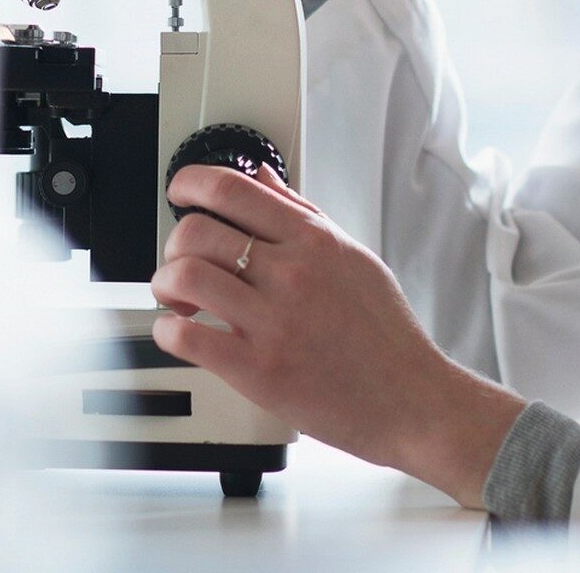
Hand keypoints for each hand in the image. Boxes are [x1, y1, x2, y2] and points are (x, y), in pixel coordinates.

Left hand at [149, 164, 528, 508]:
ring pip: (185, 276)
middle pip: (197, 230)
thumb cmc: (387, 336)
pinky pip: (188, 338)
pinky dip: (169, 331)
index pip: (232, 189)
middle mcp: (292, 274)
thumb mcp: (354, 258)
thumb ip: (303, 215)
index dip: (190, 182)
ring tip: (177, 299)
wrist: (414, 401)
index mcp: (314, 241)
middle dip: (174, 243)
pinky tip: (180, 333)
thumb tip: (263, 179)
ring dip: (165, 284)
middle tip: (180, 261)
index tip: (179, 191)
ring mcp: (274, 322)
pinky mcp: (260, 371)